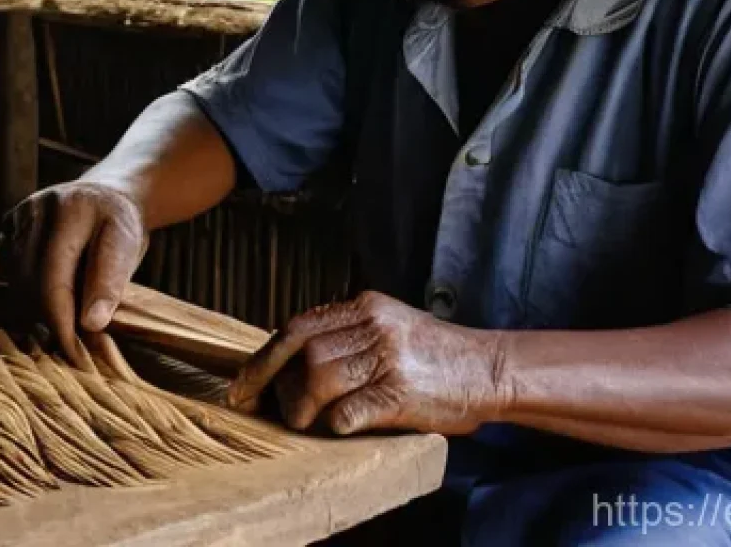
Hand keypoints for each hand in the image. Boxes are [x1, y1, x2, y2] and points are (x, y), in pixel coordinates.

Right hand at [0, 180, 148, 363]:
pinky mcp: (8, 222)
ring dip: (35, 303)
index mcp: (72, 210)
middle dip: (49, 316)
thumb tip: (91, 324)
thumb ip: (110, 282)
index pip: (54, 279)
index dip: (60, 321)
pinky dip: (23, 284)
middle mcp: (38, 207)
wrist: (106, 197)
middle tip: (73, 337)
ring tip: (65, 309)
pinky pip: (6, 266)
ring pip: (14, 276)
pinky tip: (48, 287)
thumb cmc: (120, 226)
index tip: (73, 353)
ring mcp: (19, 213)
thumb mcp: (128, 248)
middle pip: (29, 280)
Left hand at [226, 290, 505, 435]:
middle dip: (273, 382)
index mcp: (366, 306)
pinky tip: (336, 426)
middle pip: (303, 350)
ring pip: (319, 377)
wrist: (487, 367)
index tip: (242, 382)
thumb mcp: (388, 324)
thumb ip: (346, 333)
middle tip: (259, 405)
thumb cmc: (433, 352)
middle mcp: (374, 326)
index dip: (265, 356)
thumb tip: (291, 358)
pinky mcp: (401, 393)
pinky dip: (335, 421)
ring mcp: (388, 358)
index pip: (299, 326)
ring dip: (300, 406)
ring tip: (301, 421)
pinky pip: (351, 409)